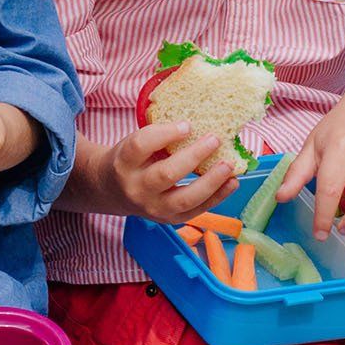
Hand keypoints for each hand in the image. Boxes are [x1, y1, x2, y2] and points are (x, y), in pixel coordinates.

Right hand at [92, 121, 239, 224]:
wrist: (113, 191)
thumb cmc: (130, 161)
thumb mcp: (134, 144)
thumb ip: (159, 137)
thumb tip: (200, 124)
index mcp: (124, 162)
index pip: (140, 146)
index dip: (165, 134)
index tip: (187, 125)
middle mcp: (136, 188)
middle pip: (165, 174)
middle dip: (193, 156)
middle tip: (214, 139)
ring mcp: (153, 208)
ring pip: (183, 199)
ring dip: (211, 182)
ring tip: (229, 165)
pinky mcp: (169, 219)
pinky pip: (196, 211)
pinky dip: (217, 197)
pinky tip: (231, 182)